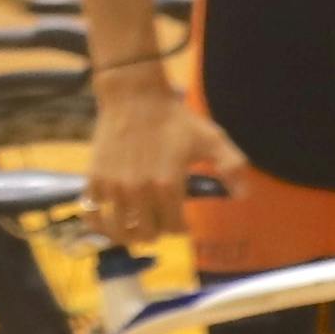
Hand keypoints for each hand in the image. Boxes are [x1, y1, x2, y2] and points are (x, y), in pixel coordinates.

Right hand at [88, 74, 239, 248]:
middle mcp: (138, 190)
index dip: (180, 229)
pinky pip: (92, 213)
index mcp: (168, 185)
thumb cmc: (176, 120)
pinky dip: (99, 222)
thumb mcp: (212, 140)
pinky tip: (108, 220)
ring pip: (117, 230)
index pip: (173, 228)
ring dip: (128, 235)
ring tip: (135, 229)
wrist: (136, 99)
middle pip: (146, 233)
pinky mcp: (94, 179)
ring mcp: (113, 186)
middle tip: (159, 225)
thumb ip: (232, 168)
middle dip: (156, 233)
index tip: (181, 223)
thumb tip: (242, 196)